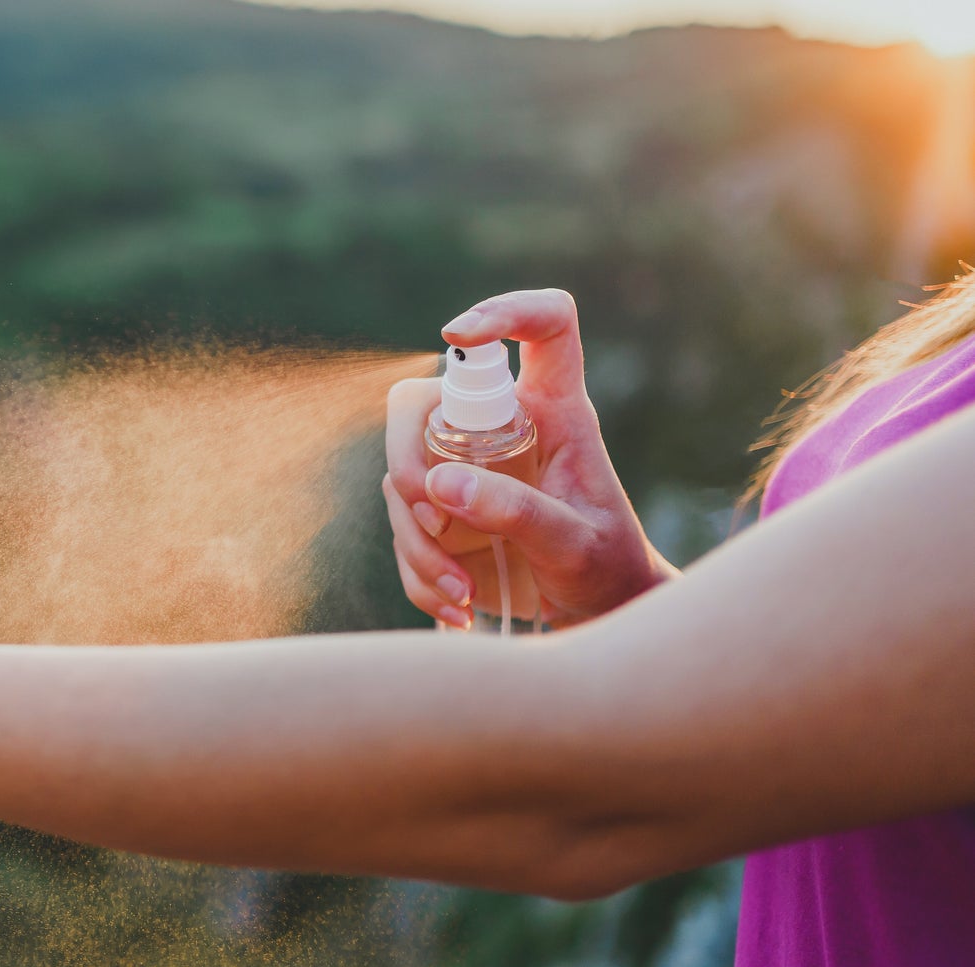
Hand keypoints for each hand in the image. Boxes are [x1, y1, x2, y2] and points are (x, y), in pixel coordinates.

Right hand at [384, 289, 677, 628]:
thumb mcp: (573, 546)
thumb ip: (516, 512)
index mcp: (555, 413)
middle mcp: (502, 428)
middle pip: (422, 401)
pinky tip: (456, 605)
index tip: (457, 335)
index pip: (545, 330)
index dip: (505, 311)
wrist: (595, 615)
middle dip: (407, 458)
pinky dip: (417, 572)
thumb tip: (440, 484)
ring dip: (417, 540)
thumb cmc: (604, 568)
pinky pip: (403, 526)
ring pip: (402, 475)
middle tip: (430, 516)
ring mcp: (464, 467)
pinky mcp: (442, 510)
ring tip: (462, 593)